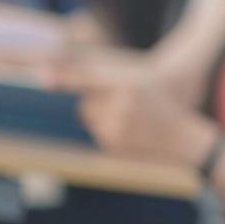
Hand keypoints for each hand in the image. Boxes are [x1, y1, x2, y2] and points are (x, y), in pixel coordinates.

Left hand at [45, 62, 217, 164]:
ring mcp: (116, 127)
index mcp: (128, 84)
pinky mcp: (113, 145)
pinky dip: (107, 132)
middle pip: (85, 103)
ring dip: (100, 118)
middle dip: (94, 103)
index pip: (87, 79)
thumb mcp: (141, 83)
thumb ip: (108, 78)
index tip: (42, 78)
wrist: (183, 140)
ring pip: (89, 119)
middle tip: (122, 105)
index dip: (64, 78)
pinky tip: (130, 133)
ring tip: (129, 120)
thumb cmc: (161, 106)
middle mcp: (120, 105)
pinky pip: (97, 134)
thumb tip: (68, 80)